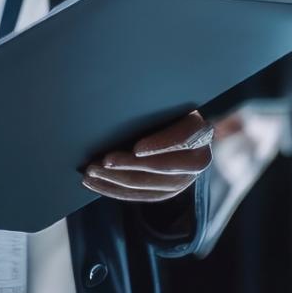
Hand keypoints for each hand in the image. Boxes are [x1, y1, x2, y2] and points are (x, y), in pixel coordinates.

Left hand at [82, 109, 212, 202]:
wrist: (181, 124)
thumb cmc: (168, 107)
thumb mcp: (166, 101)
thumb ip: (154, 105)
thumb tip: (124, 97)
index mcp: (200, 131)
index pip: (183, 139)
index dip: (160, 145)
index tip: (137, 149)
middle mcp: (198, 159)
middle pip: (162, 168)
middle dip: (129, 166)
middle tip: (102, 161)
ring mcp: (184, 179)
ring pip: (149, 185)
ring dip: (116, 180)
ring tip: (91, 173)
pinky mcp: (169, 190)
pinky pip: (142, 195)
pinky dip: (116, 190)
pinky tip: (96, 184)